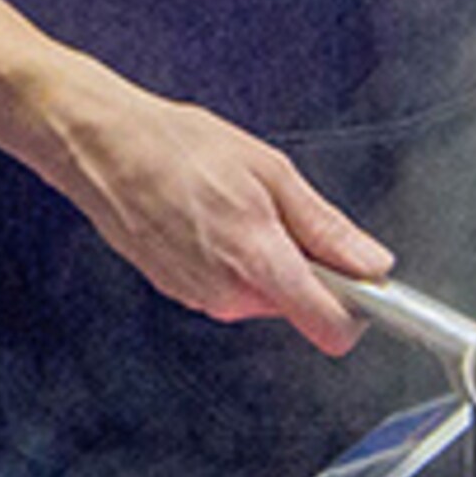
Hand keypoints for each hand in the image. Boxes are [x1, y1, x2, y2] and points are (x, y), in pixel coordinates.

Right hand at [54, 85, 390, 354]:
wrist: (102, 147)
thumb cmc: (176, 147)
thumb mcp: (269, 170)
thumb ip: (325, 227)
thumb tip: (372, 263)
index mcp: (259, 263)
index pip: (331, 329)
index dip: (357, 308)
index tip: (361, 280)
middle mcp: (229, 295)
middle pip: (299, 305)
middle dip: (302, 265)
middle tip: (273, 209)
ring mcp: (200, 298)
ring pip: (263, 295)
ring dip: (262, 258)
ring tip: (230, 204)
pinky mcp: (179, 293)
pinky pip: (228, 286)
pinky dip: (230, 258)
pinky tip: (205, 216)